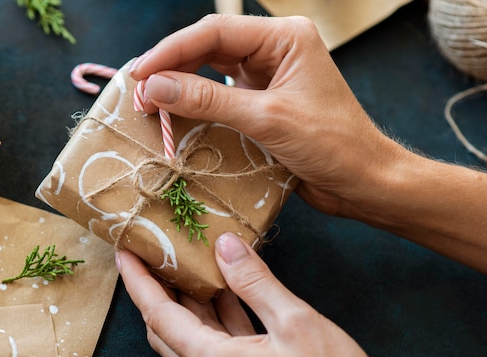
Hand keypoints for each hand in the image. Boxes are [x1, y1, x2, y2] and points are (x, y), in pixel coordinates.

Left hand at [116, 232, 417, 356]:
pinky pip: (213, 353)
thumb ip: (254, 281)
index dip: (139, 282)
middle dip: (154, 292)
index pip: (159, 316)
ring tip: (186, 268)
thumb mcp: (297, 321)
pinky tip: (223, 295)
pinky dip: (212, 323)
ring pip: (187, 343)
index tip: (126, 254)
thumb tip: (225, 246)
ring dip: (185, 306)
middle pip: (164, 332)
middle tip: (153, 257)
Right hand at [129, 14, 407, 219]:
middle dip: (171, 67)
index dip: (171, 50)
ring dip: (180, 85)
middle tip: (137, 92)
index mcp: (284, 38)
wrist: (363, 182)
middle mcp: (275, 49)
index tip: (138, 74)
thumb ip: (208, 100)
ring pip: (211, 70)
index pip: (215, 32)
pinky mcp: (263, 102)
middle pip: (209, 47)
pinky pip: (220, 95)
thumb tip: (153, 87)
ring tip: (148, 102)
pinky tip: (175, 114)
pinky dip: (197, 104)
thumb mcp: (266, 119)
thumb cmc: (332, 145)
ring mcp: (268, 76)